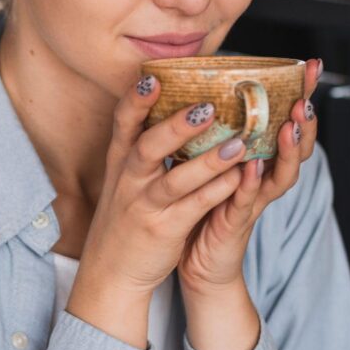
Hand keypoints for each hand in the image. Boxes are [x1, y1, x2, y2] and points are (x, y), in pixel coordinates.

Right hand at [65, 75, 249, 348]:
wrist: (111, 272)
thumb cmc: (127, 216)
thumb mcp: (125, 177)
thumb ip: (143, 144)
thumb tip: (169, 102)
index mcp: (120, 162)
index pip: (123, 124)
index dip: (136, 100)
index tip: (153, 76)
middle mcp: (129, 181)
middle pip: (147, 147)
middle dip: (176, 127)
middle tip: (207, 107)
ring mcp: (145, 206)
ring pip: (174, 180)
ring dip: (207, 162)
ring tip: (238, 144)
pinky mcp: (164, 230)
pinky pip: (192, 208)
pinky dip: (215, 192)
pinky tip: (239, 179)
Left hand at [176, 58, 322, 349]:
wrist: (198, 264)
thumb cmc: (205, 207)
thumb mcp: (215, 162)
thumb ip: (221, 131)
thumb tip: (210, 83)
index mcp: (262, 159)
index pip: (289, 121)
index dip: (302, 94)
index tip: (311, 66)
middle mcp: (266, 179)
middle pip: (298, 146)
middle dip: (305, 120)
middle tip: (307, 96)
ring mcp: (255, 201)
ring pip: (282, 173)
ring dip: (289, 149)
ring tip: (291, 125)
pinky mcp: (236, 223)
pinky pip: (247, 201)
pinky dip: (253, 183)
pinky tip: (253, 165)